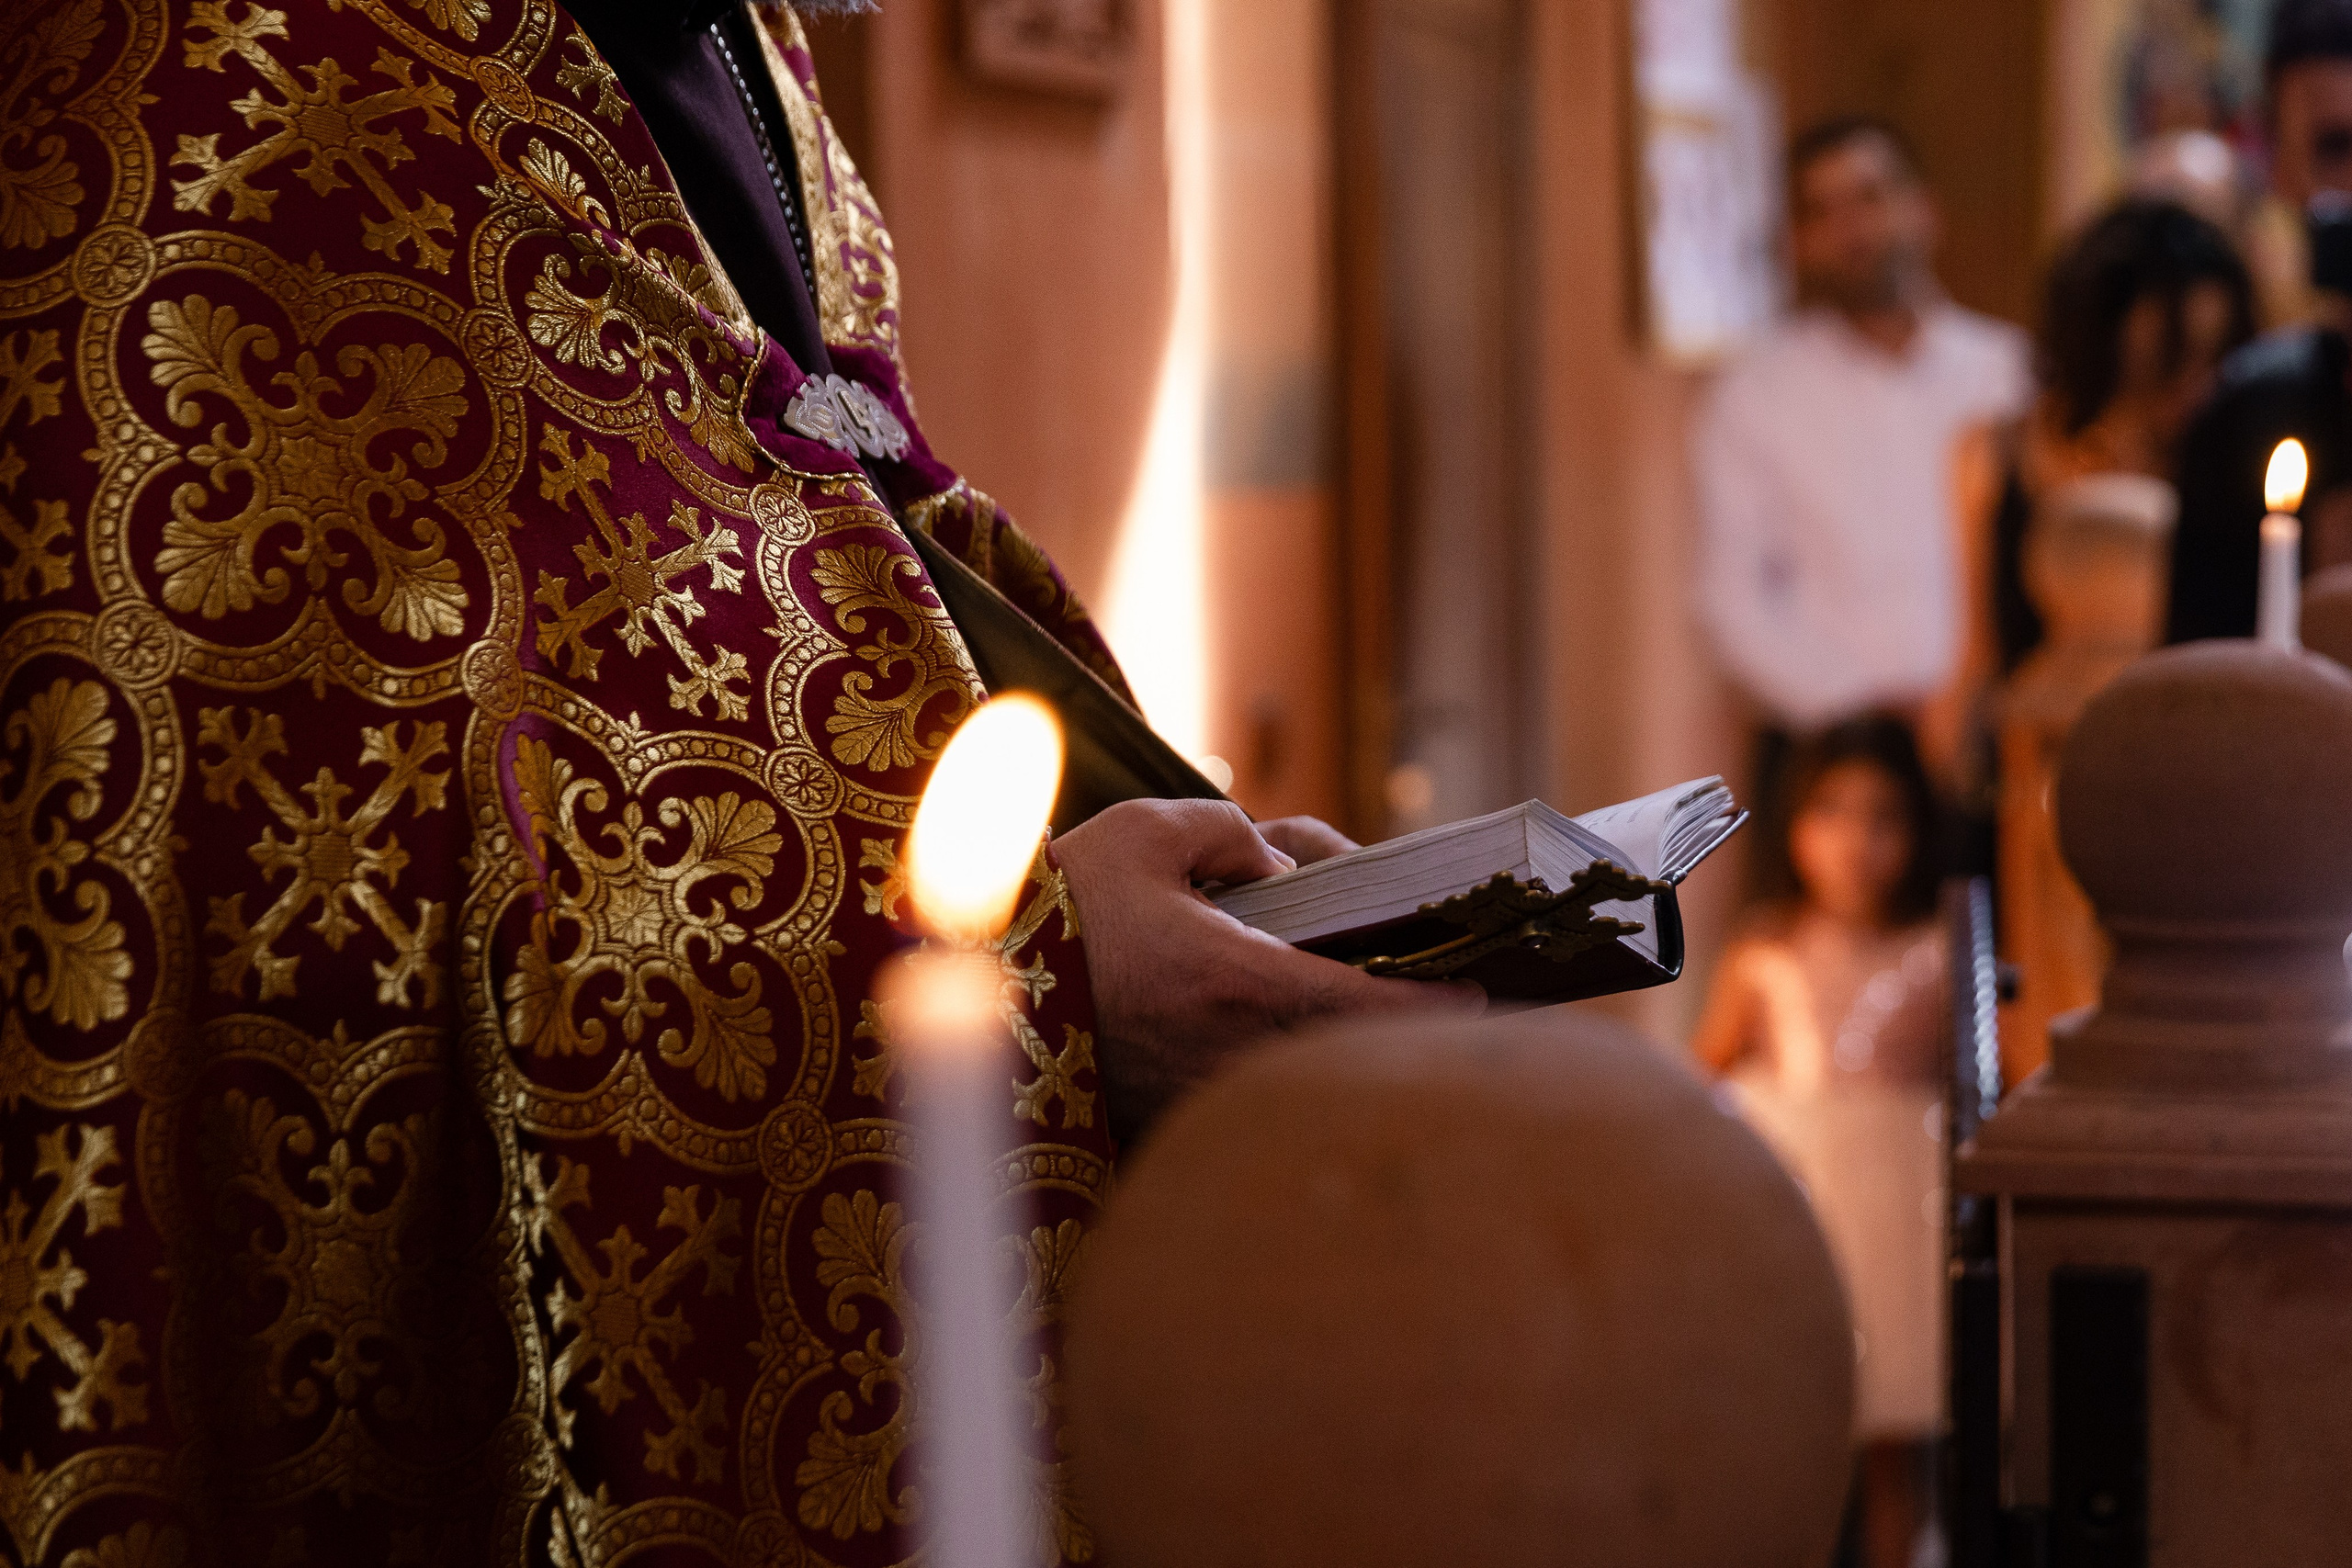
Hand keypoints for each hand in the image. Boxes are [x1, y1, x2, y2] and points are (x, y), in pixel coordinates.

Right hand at [1056, 799, 1481, 1141]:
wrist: (966, 983)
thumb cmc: (1059, 905)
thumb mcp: (1149, 832)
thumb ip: (1230, 834)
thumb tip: (1276, 867)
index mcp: (1240, 983)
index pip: (1377, 1009)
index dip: (1442, 1003)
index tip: (1483, 990)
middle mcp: (1229, 1054)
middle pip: (1354, 1057)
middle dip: (1396, 1026)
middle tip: (1436, 994)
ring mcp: (1198, 1095)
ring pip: (1304, 1082)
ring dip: (1334, 1048)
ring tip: (1354, 1001)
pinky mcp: (1164, 1115)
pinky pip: (1246, 1096)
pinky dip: (1274, 1068)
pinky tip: (1274, 1030)